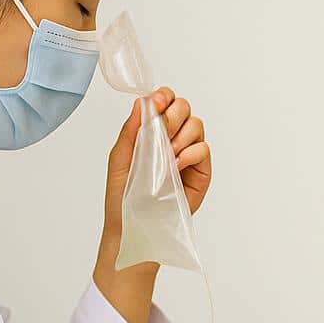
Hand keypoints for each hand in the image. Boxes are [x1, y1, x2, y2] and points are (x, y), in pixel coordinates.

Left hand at [104, 87, 212, 239]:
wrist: (133, 225)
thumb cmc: (123, 195)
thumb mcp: (119, 158)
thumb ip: (130, 130)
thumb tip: (141, 102)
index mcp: (152, 131)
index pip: (165, 101)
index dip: (163, 97)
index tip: (156, 105)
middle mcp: (173, 138)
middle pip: (184, 107)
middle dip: (173, 116)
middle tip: (162, 132)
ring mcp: (189, 154)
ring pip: (197, 125)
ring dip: (181, 136)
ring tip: (167, 156)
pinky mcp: (201, 171)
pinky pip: (204, 149)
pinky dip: (191, 153)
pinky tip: (176, 166)